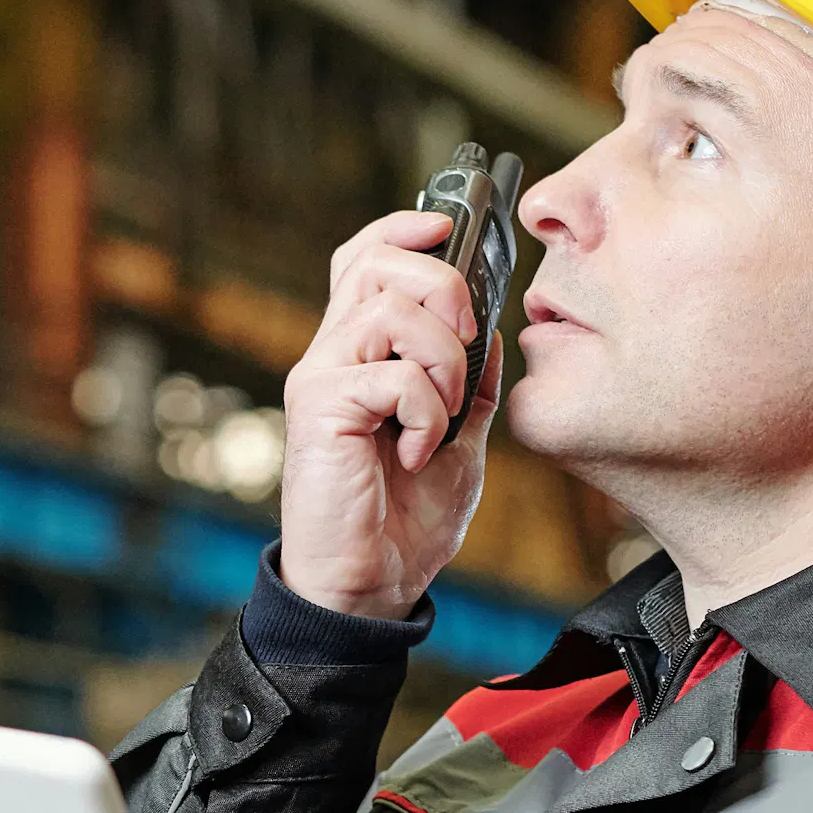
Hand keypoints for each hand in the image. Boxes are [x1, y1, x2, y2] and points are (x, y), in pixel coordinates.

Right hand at [278, 208, 495, 618]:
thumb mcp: (460, 440)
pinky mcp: (320, 408)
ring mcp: (320, 378)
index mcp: (361, 353)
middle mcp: (332, 354)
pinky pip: (391, 374)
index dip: (405, 228)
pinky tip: (418, 451)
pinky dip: (426, 409)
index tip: (450, 227)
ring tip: (445, 413)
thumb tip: (492, 329)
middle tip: (466, 340)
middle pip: (374, 262)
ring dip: (442, 357)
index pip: (366, 258)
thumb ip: (472, 384)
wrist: (369, 585)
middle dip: (441, 284)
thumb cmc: (403, 520)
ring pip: (388, 309)